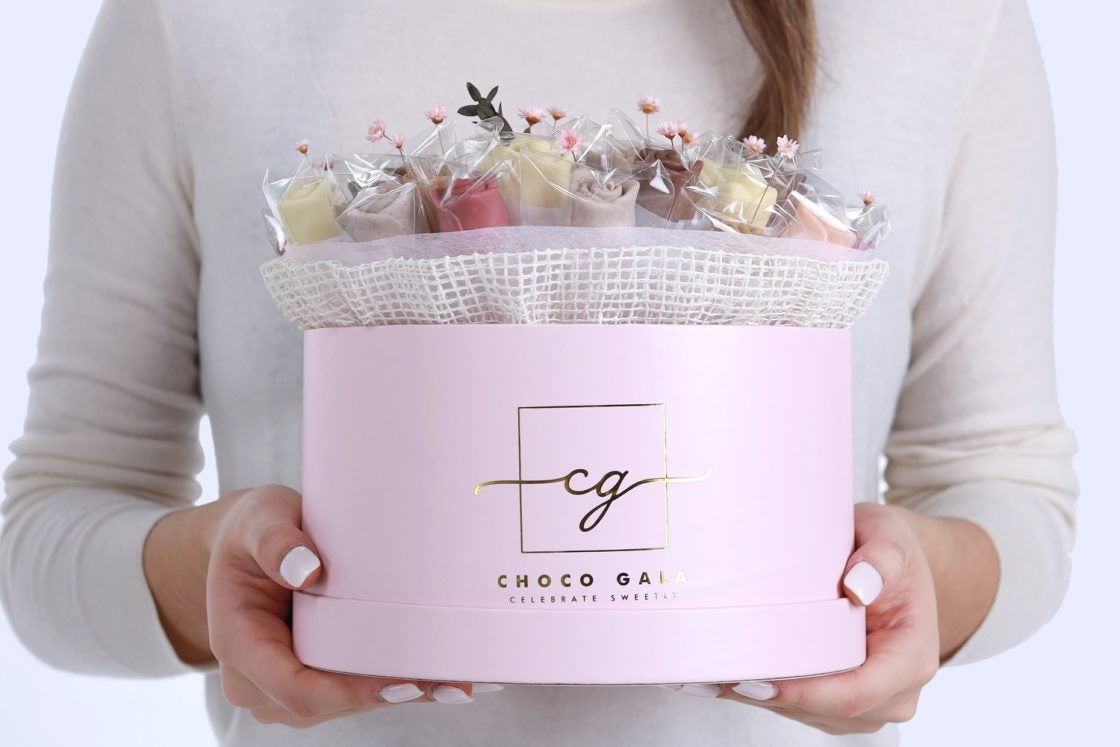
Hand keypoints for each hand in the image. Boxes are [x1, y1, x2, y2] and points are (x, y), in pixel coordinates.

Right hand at [207, 485, 494, 727]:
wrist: (245, 546)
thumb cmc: (251, 531)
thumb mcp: (257, 519)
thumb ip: (275, 540)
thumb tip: (307, 570)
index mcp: (239, 642)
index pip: (295, 687)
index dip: (350, 692)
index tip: (402, 682)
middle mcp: (257, 678)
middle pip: (328, 702)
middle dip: (389, 694)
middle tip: (453, 682)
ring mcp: (283, 685)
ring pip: (344, 703)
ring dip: (399, 694)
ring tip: (457, 681)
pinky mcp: (310, 677)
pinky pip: (351, 690)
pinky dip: (393, 684)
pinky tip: (439, 677)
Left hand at [663, 502, 940, 733]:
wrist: (894, 566)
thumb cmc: (891, 551)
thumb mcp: (891, 536)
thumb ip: (881, 557)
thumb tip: (857, 586)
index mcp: (911, 656)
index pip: (857, 693)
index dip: (805, 694)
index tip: (758, 680)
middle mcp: (893, 691)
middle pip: (823, 709)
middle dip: (767, 694)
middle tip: (713, 672)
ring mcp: (867, 702)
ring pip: (806, 712)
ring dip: (757, 696)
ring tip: (706, 672)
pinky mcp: (839, 699)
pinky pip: (799, 705)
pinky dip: (761, 691)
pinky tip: (721, 674)